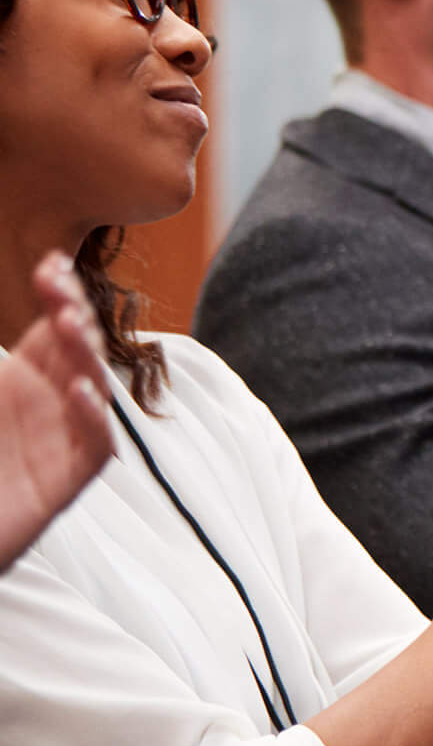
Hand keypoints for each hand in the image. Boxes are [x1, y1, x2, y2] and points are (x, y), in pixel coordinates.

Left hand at [0, 255, 113, 567]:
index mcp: (23, 381)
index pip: (53, 327)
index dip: (57, 294)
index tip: (50, 263)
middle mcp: (49, 406)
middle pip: (78, 352)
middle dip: (73, 315)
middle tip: (59, 289)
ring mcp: (62, 441)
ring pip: (93, 389)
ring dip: (86, 356)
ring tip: (71, 324)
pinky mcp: (67, 482)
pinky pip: (96, 446)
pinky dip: (94, 417)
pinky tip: (80, 391)